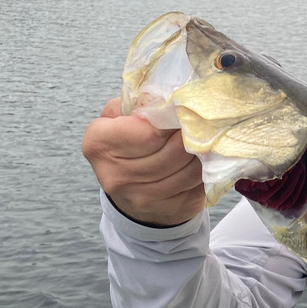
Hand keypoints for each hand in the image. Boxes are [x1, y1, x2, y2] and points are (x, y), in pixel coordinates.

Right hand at [82, 97, 205, 226]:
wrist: (130, 191)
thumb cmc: (126, 144)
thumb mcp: (119, 118)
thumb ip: (137, 104)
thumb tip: (169, 97)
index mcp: (99, 145)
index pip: (149, 132)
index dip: (172, 120)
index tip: (184, 111)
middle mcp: (117, 175)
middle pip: (174, 151)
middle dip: (193, 135)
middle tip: (203, 124)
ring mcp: (144, 198)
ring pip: (191, 169)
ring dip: (204, 153)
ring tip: (206, 140)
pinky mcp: (171, 210)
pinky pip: (200, 185)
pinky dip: (208, 171)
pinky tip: (206, 161)